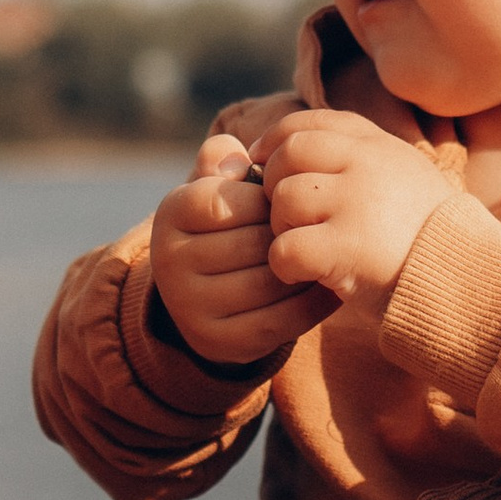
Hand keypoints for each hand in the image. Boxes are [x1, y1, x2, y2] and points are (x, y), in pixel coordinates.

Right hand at [150, 134, 333, 366]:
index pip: (229, 200)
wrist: (208, 294)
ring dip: (306, 268)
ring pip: (270, 283)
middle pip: (254, 244)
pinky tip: (331, 286)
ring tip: (328, 255)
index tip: (287, 202)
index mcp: (170, 214)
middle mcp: (169, 262)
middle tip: (320, 229)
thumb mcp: (219, 187)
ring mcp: (190, 307)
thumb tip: (236, 158)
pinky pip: (281, 320)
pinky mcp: (218, 342)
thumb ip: (226, 161)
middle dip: (292, 235)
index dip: (267, 200)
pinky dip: (313, 303)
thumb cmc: (227, 225)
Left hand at [250, 107, 462, 313]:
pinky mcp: (346, 247)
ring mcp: (356, 202)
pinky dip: (285, 265)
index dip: (275, 140)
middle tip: (289, 218)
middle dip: (276, 186)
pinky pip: (285, 248)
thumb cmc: (426, 236)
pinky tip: (306, 274)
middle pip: (289, 155)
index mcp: (379, 145)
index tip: (264, 163)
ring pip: (283, 200)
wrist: (465, 279)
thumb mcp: (403, 176)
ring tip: (308, 247)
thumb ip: (357, 157)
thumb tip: (286, 148)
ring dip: (282, 228)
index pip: (308, 123)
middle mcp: (367, 164)